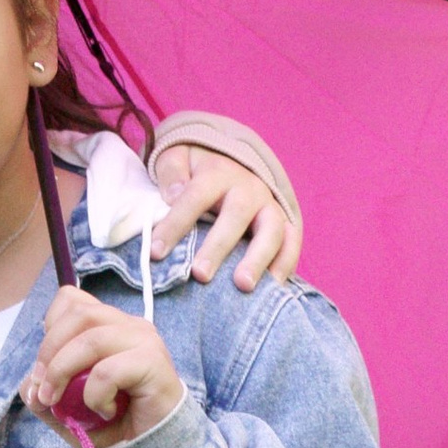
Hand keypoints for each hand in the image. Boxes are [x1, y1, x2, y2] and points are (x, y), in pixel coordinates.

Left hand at [27, 287, 184, 446]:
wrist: (154, 444)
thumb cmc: (115, 421)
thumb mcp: (68, 409)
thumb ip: (45, 393)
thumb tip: (28, 385)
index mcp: (109, 325)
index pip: (72, 299)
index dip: (50, 326)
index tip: (42, 365)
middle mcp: (128, 325)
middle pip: (78, 314)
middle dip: (48, 353)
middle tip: (42, 390)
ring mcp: (143, 340)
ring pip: (90, 339)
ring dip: (62, 372)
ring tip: (58, 402)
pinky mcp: (152, 362)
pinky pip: (108, 371)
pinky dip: (95, 395)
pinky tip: (103, 411)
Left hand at [149, 144, 301, 288]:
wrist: (229, 161)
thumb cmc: (194, 170)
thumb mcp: (176, 158)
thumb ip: (171, 173)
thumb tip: (172, 195)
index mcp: (217, 172)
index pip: (194, 197)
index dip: (175, 224)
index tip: (156, 253)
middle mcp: (248, 187)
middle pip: (236, 215)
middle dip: (218, 246)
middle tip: (200, 274)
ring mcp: (269, 205)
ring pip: (271, 230)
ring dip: (258, 259)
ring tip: (243, 286)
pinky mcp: (285, 223)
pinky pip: (292, 243)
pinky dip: (286, 264)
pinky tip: (272, 288)